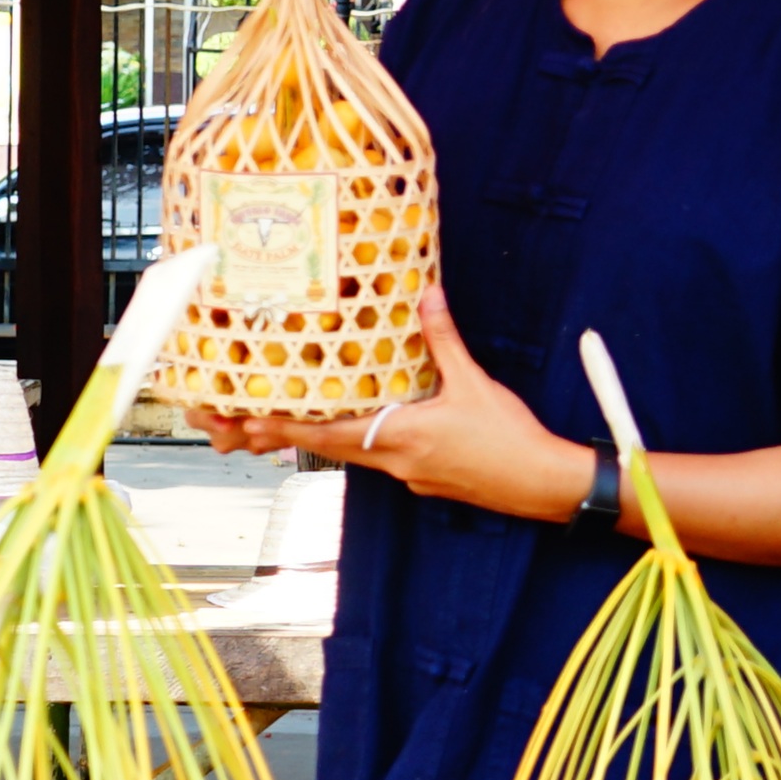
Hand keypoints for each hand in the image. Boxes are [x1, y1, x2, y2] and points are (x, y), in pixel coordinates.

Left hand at [192, 288, 598, 526]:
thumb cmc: (509, 439)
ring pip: (352, 455)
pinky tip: (360, 430)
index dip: (285, 427)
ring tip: (280, 427)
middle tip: (238, 427)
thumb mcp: (474, 383)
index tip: (246, 421)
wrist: (542, 485)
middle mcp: (396, 462)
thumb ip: (443, 339)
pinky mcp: (424, 480)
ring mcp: (409, 475)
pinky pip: (380, 458)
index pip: (329, 434)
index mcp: (401, 437)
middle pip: (328, 448)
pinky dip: (358, 444)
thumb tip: (426, 294)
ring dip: (318, 441)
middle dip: (285, 436)